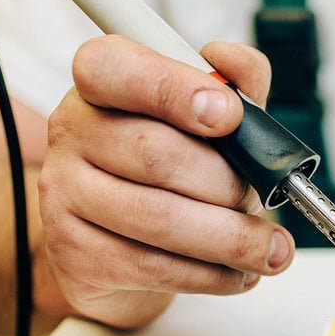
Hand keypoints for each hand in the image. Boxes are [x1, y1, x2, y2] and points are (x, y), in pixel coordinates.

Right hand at [38, 37, 294, 328]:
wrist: (121, 239)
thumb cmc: (175, 166)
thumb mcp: (210, 116)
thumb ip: (234, 82)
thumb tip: (234, 61)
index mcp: (102, 82)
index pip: (117, 69)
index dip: (175, 90)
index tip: (230, 116)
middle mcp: (72, 131)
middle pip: (156, 154)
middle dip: (227, 183)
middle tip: (261, 199)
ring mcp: (64, 194)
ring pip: (158, 219)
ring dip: (231, 239)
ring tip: (270, 250)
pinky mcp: (75, 254)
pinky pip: (153, 267)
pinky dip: (212, 274)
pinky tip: (238, 273)